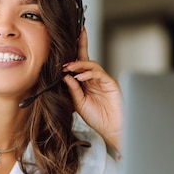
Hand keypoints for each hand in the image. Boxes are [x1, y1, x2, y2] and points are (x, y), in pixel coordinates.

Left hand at [62, 28, 122, 151]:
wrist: (110, 129)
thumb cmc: (96, 117)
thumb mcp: (79, 103)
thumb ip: (73, 90)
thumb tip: (65, 76)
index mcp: (85, 83)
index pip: (78, 65)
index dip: (73, 54)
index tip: (63, 45)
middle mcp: (94, 79)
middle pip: (86, 59)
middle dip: (79, 47)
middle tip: (66, 47)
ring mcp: (103, 80)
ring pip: (91, 65)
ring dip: (79, 64)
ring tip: (69, 67)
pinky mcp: (110, 83)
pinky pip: (99, 74)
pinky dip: (89, 73)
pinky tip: (80, 77)